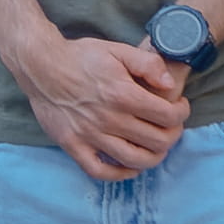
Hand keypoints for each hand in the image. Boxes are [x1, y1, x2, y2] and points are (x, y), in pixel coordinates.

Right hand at [21, 29, 188, 181]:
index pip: (168, 116)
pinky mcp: (73, 145)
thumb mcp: (117, 49)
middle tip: (170, 125)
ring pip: (135, 160)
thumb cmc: (80, 56)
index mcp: (122, 94)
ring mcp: (90, 136)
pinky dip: (120, 174)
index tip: (179, 107)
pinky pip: (100, 171)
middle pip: (157, 141)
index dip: (182, 113)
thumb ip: (148, 64)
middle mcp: (109, 119)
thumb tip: (170, 85)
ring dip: (154, 156)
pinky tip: (129, 166)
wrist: (41, 66)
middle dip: (173, 134)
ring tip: (156, 146)